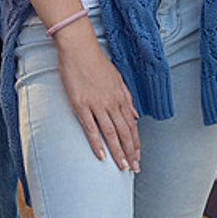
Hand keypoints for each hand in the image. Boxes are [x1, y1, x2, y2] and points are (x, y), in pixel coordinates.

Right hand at [53, 23, 139, 169]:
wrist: (79, 48)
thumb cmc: (96, 62)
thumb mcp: (117, 78)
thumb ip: (127, 98)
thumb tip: (136, 115)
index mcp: (120, 97)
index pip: (132, 125)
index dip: (136, 143)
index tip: (137, 156)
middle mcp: (111, 103)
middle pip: (125, 133)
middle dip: (131, 153)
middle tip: (134, 169)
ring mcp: (96, 104)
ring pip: (111, 133)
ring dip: (118, 152)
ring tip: (122, 168)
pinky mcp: (80, 104)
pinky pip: (91, 128)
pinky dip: (97, 143)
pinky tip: (101, 156)